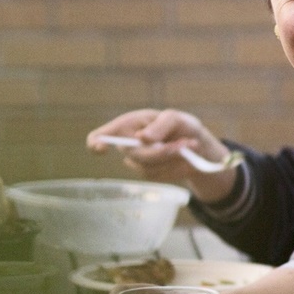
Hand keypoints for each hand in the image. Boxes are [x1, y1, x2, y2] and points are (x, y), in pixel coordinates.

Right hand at [86, 109, 237, 202]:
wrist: (196, 145)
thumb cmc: (180, 126)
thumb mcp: (175, 118)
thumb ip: (160, 125)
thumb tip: (142, 138)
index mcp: (128, 125)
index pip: (100, 137)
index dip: (96, 142)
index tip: (101, 147)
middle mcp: (128, 144)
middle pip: (132, 155)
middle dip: (159, 152)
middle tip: (183, 145)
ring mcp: (138, 162)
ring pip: (148, 168)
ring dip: (172, 159)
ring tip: (189, 145)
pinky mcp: (150, 175)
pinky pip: (159, 176)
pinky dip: (176, 167)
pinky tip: (186, 158)